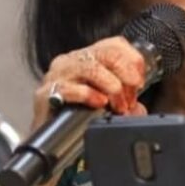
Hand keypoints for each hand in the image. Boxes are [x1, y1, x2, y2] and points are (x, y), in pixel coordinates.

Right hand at [32, 37, 147, 128]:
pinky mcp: (45, 93)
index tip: (139, 83)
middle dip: (126, 76)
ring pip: (91, 68)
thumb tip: (139, 108)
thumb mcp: (110, 105)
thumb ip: (126, 102)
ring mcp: (57, 75)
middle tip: (130, 98)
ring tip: (118, 106)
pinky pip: (69, 88)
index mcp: (88, 58)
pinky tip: (98, 103)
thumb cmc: (79, 118)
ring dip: (112, 88)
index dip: (133, 61)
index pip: (115, 44)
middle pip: (107, 53)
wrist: (53, 140)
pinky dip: (89, 95)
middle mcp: (72, 61)